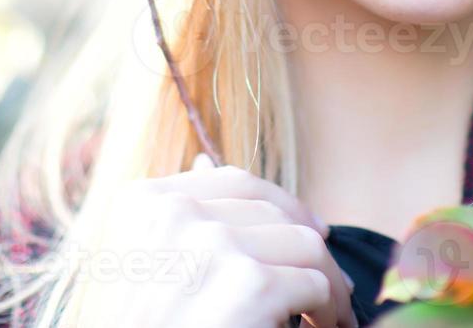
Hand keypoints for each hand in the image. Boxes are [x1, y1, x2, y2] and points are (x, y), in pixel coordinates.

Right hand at [73, 153, 357, 327]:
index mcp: (141, 203)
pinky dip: (331, 311)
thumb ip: (178, 217)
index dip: (280, 205)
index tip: (310, 229)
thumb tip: (206, 161)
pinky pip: (316, 285)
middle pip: (274, 211)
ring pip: (305, 244)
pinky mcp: (250, 286)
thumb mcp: (145, 264)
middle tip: (329, 284)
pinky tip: (323, 327)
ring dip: (327, 281)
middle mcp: (173, 213)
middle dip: (308, 248)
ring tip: (330, 312)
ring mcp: (212, 246)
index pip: (232, 180)